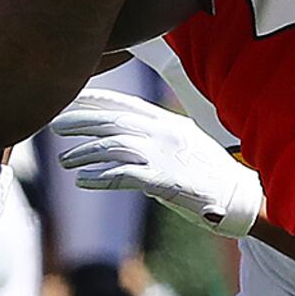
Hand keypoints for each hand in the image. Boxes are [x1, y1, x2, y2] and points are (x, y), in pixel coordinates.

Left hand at [51, 86, 263, 236]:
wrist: (239, 197)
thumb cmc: (211, 173)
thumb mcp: (186, 142)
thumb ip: (158, 136)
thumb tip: (128, 140)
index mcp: (168, 121)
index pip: (125, 103)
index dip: (95, 99)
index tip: (71, 99)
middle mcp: (164, 133)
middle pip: (113, 121)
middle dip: (81, 121)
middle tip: (55, 125)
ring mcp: (164, 155)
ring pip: (113, 146)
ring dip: (85, 152)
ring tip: (65, 160)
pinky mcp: (164, 181)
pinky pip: (123, 175)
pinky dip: (100, 177)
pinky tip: (83, 181)